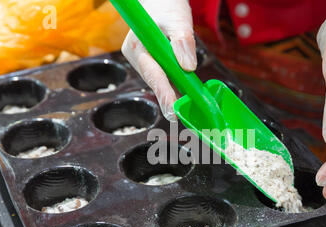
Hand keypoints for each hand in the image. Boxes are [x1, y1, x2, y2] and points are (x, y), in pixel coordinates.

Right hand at [121, 0, 195, 121]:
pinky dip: (175, 84)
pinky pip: (164, 77)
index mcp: (138, 47)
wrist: (159, 0)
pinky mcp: (151, 63)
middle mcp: (137, 57)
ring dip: (174, 92)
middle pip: (156, 83)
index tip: (173, 112)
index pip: (153, 75)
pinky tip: (186, 94)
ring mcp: (143, 61)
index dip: (165, 95)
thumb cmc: (166, 6)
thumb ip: (183, 42)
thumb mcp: (178, 20)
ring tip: (188, 107)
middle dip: (170, 99)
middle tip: (182, 116)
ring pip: (160, 81)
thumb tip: (188, 67)